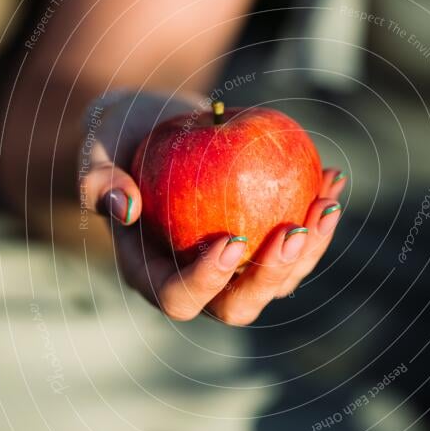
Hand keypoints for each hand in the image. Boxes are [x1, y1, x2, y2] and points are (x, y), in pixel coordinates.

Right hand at [80, 91, 344, 325]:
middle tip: (294, 231)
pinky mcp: (261, 244)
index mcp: (152, 273)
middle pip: (238, 305)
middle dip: (272, 276)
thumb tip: (125, 208)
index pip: (179, 297)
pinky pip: (295, 243)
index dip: (207, 281)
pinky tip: (331, 178)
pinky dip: (317, 216)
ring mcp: (234, 268)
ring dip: (310, 247)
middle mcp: (197, 281)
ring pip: (279, 281)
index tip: (233, 239)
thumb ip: (99, 179)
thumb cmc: (118, 138)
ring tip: (327, 200)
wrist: (154, 125)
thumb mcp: (98, 149)